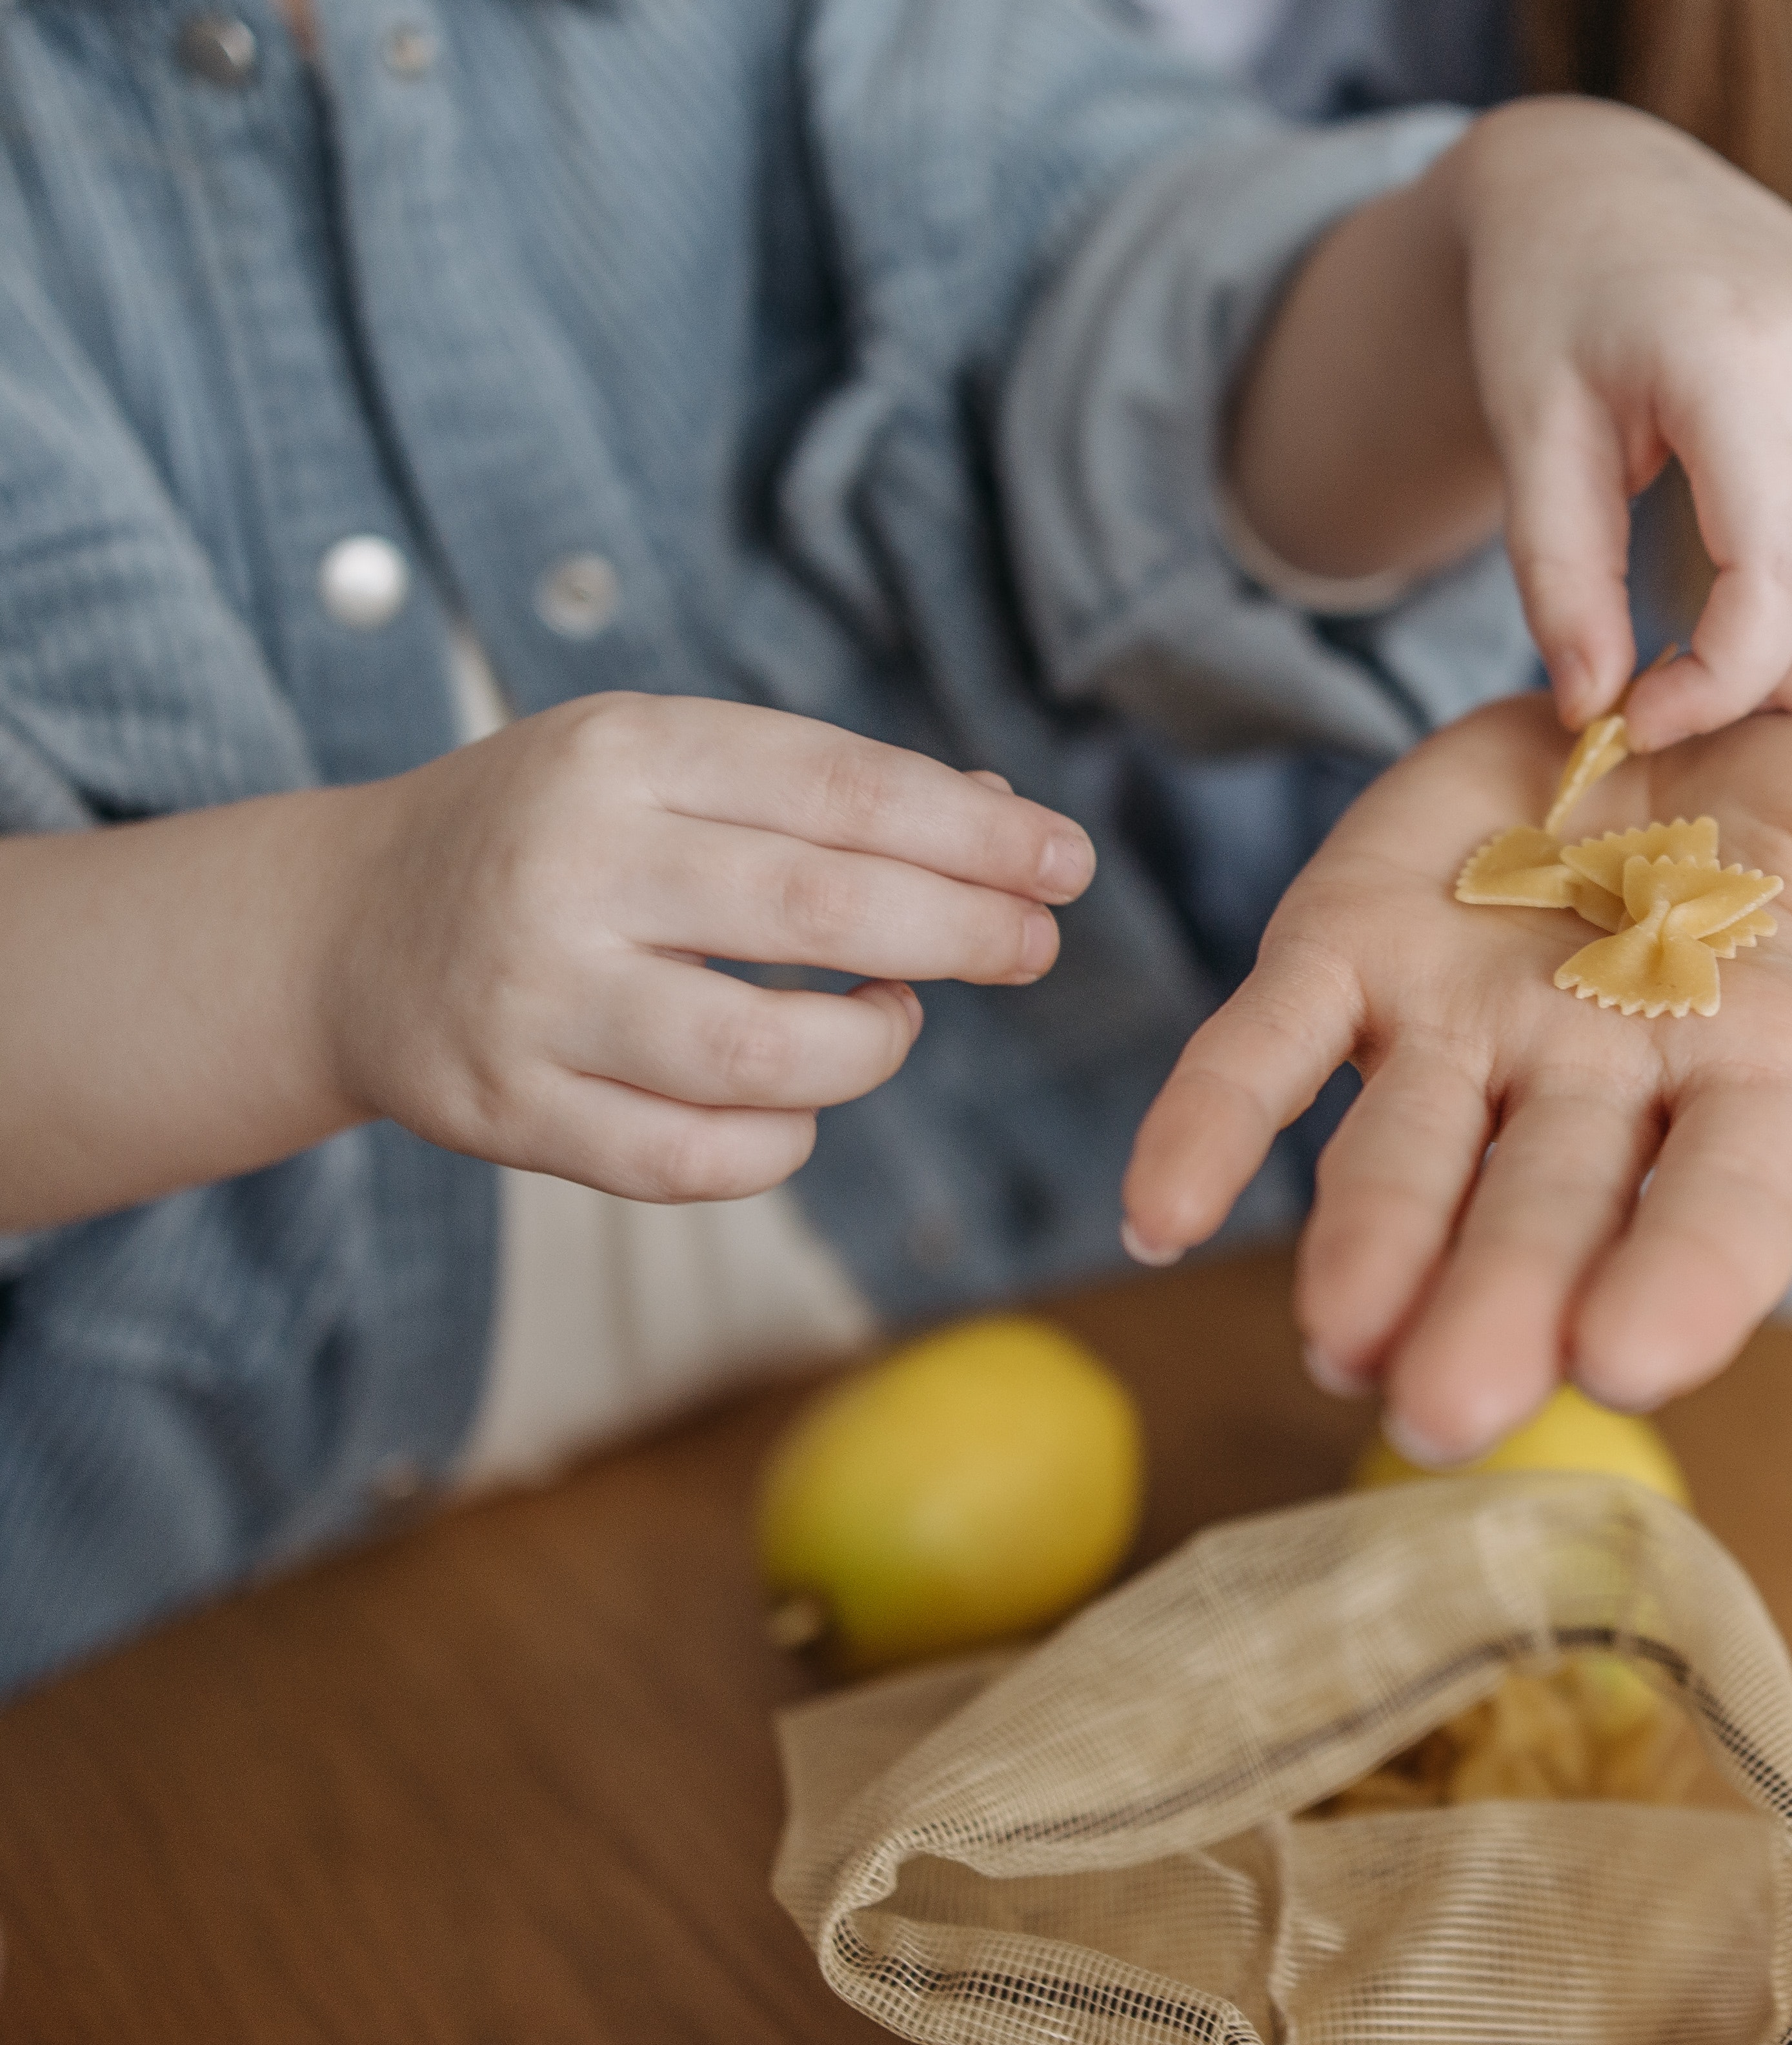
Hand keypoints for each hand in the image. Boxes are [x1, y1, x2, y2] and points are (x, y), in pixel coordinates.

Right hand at [330, 693, 1092, 1201]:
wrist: (343, 930)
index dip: (977, 834)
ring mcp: (537, 998)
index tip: (1065, 863)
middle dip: (964, 933)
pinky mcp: (511, 1111)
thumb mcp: (663, 764)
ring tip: (894, 1017)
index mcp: (623, 755)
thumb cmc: (555, 837)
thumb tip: (1009, 823)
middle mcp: (574, 869)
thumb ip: (823, 791)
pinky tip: (798, 1099)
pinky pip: (698, 1160)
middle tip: (1032, 944)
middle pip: (824, 913)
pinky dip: (785, 1139)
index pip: (842, 788)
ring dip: (875, 1047)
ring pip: (768, 1055)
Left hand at [1120, 691, 1791, 1461]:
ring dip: (1367, 1249)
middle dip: (1496, 1308)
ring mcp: (1463, 1031)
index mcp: (1750, 1091)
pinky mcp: (1353, 950)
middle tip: (1445, 1405)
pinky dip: (1211, 1122)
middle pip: (1542, 1214)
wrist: (1694, 665)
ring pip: (1403, 1160)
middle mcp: (1595, 1093)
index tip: (1636, 1355)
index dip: (1677, 1279)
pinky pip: (1270, 1046)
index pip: (1716, 1209)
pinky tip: (1155, 1206)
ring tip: (1336, 1334)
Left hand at [1226, 98, 1791, 749]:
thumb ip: (1561, 577)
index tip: (1642, 719)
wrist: (1602, 185)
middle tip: (1726, 693)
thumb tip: (1599, 710)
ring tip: (1756, 646)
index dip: (1721, 683)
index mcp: (1738, 354)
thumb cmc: (1551, 304)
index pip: (1779, 573)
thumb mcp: (1527, 433)